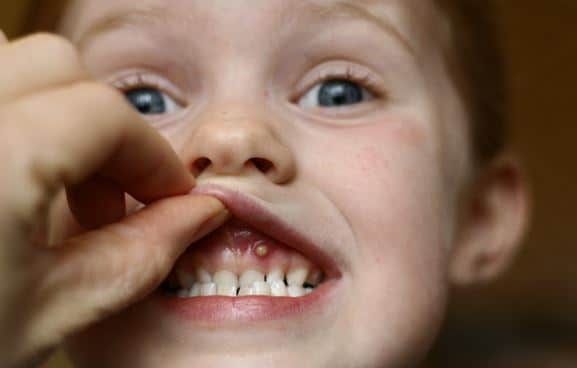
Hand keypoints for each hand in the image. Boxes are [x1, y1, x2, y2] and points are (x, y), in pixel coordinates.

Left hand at [0, 32, 228, 366]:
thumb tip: (196, 217)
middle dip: (104, 126)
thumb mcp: (51, 311)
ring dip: (54, 113)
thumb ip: (141, 252)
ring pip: (8, 64)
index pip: (105, 114)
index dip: (152, 157)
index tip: (167, 197)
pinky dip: (11, 117)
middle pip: (57, 66)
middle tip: (110, 194)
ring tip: (54, 185)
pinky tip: (12, 178)